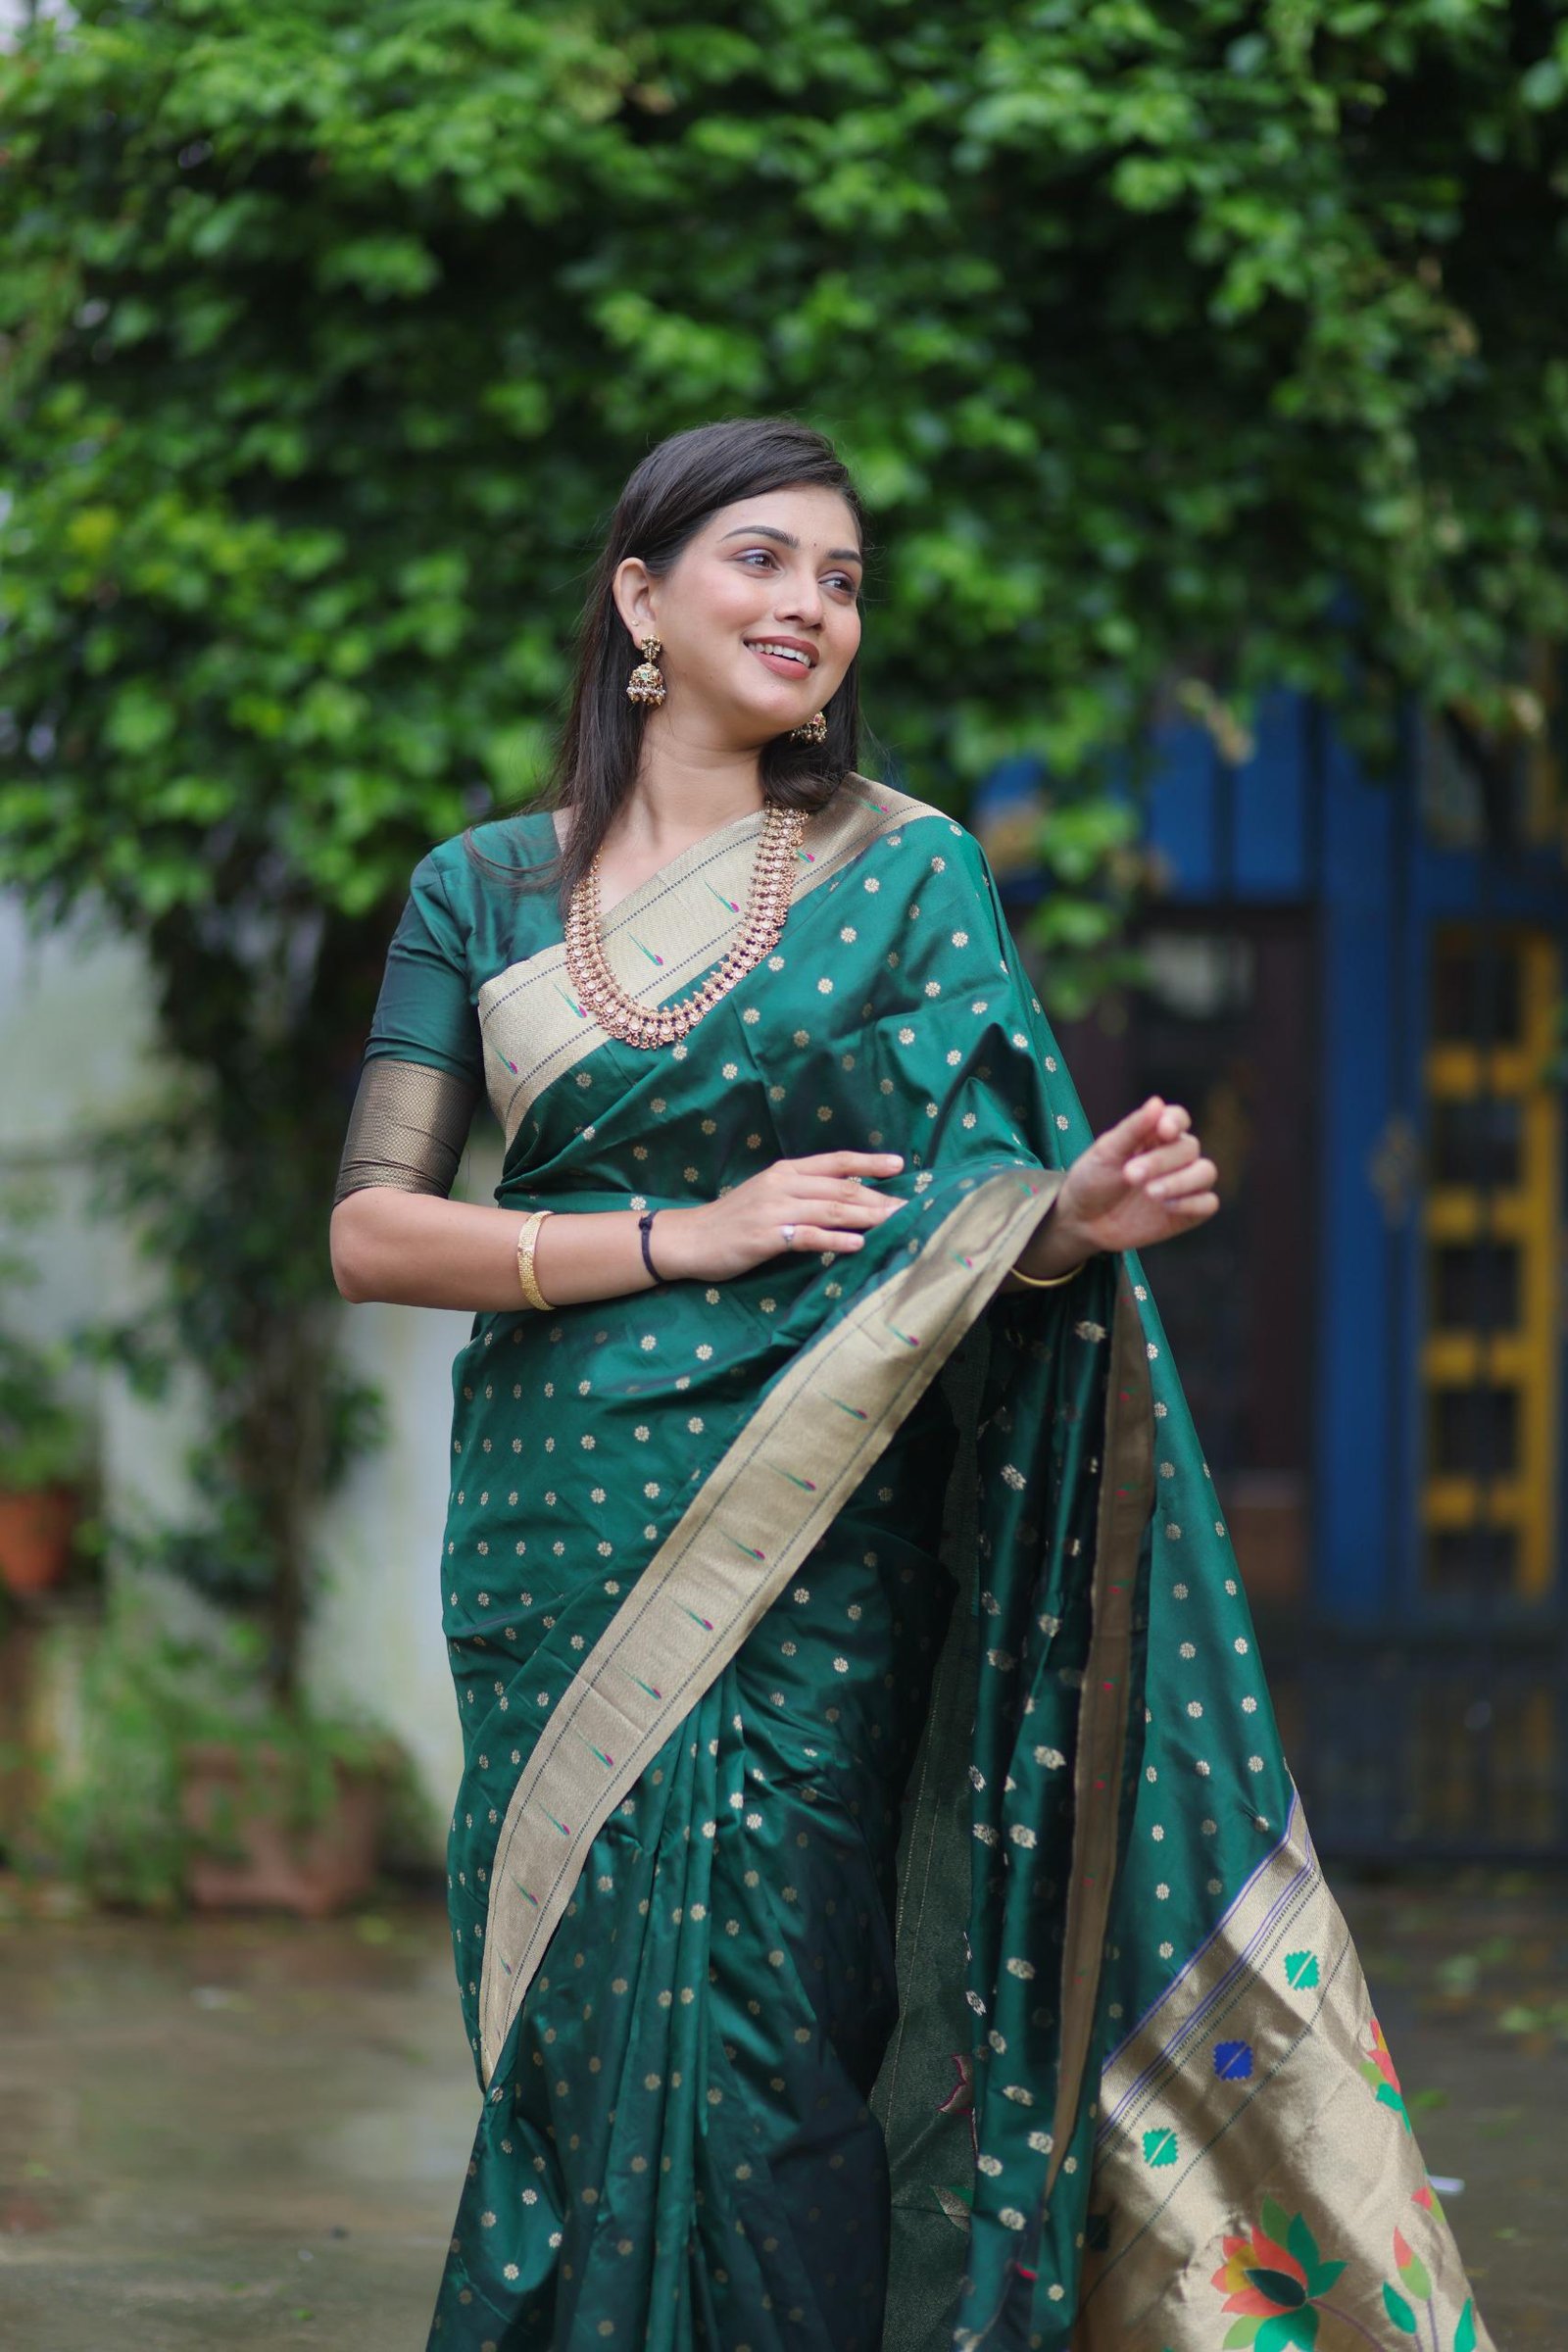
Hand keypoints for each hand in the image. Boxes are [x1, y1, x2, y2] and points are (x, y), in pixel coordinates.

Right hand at [652, 1150, 907, 1281]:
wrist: (691, 1239)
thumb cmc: (734, 1219)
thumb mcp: (769, 1195)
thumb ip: (803, 1193)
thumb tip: (847, 1199)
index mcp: (786, 1171)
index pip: (836, 1162)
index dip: (869, 1162)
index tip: (899, 1165)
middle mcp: (783, 1184)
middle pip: (841, 1188)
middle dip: (879, 1197)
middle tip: (911, 1208)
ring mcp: (774, 1210)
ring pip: (831, 1210)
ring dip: (867, 1217)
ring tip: (896, 1223)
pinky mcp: (766, 1237)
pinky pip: (808, 1236)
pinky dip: (836, 1239)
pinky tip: (858, 1244)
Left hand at [1050, 1095, 1219, 1260]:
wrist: (1083, 1221)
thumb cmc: (1093, 1179)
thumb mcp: (1106, 1153)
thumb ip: (1133, 1129)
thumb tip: (1157, 1102)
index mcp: (1155, 1135)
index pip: (1178, 1118)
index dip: (1176, 1121)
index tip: (1164, 1130)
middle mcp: (1175, 1157)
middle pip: (1188, 1148)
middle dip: (1161, 1161)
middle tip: (1130, 1175)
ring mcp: (1184, 1184)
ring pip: (1206, 1173)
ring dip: (1182, 1181)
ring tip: (1150, 1192)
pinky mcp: (1188, 1212)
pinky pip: (1208, 1203)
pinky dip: (1192, 1203)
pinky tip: (1166, 1207)